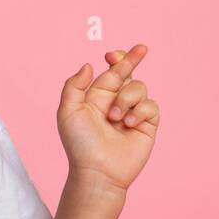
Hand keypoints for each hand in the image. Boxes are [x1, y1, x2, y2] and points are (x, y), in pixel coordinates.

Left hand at [56, 43, 159, 193]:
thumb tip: (89, 65)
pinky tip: (129, 124)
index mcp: (97, 97)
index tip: (113, 53)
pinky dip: (140, 111)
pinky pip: (151, 105)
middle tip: (141, 48)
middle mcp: (116, 102)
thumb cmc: (80, 144)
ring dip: (127, 99)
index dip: (116, 59)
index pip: (110, 72)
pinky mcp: (147, 124)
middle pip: (129, 73)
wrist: (98, 170)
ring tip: (116, 119)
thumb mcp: (68, 111)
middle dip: (133, 59)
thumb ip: (74, 86)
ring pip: (139, 88)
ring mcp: (132, 112)